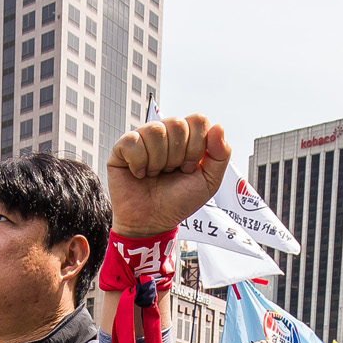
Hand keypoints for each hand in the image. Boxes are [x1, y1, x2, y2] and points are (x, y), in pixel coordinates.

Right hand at [106, 114, 232, 236]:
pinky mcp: (121, 148)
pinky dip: (138, 163)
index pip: (198, 120)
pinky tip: (139, 173)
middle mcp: (164, 133)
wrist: (152, 222)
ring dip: (158, 161)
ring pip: (155, 131)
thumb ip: (221, 155)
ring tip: (154, 174)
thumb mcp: (209, 182)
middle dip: (177, 156)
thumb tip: (218, 127)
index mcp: (186, 136)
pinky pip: (133, 141)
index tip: (188, 168)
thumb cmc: (178, 201)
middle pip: (177, 124)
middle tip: (170, 172)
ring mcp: (142, 138)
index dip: (196, 146)